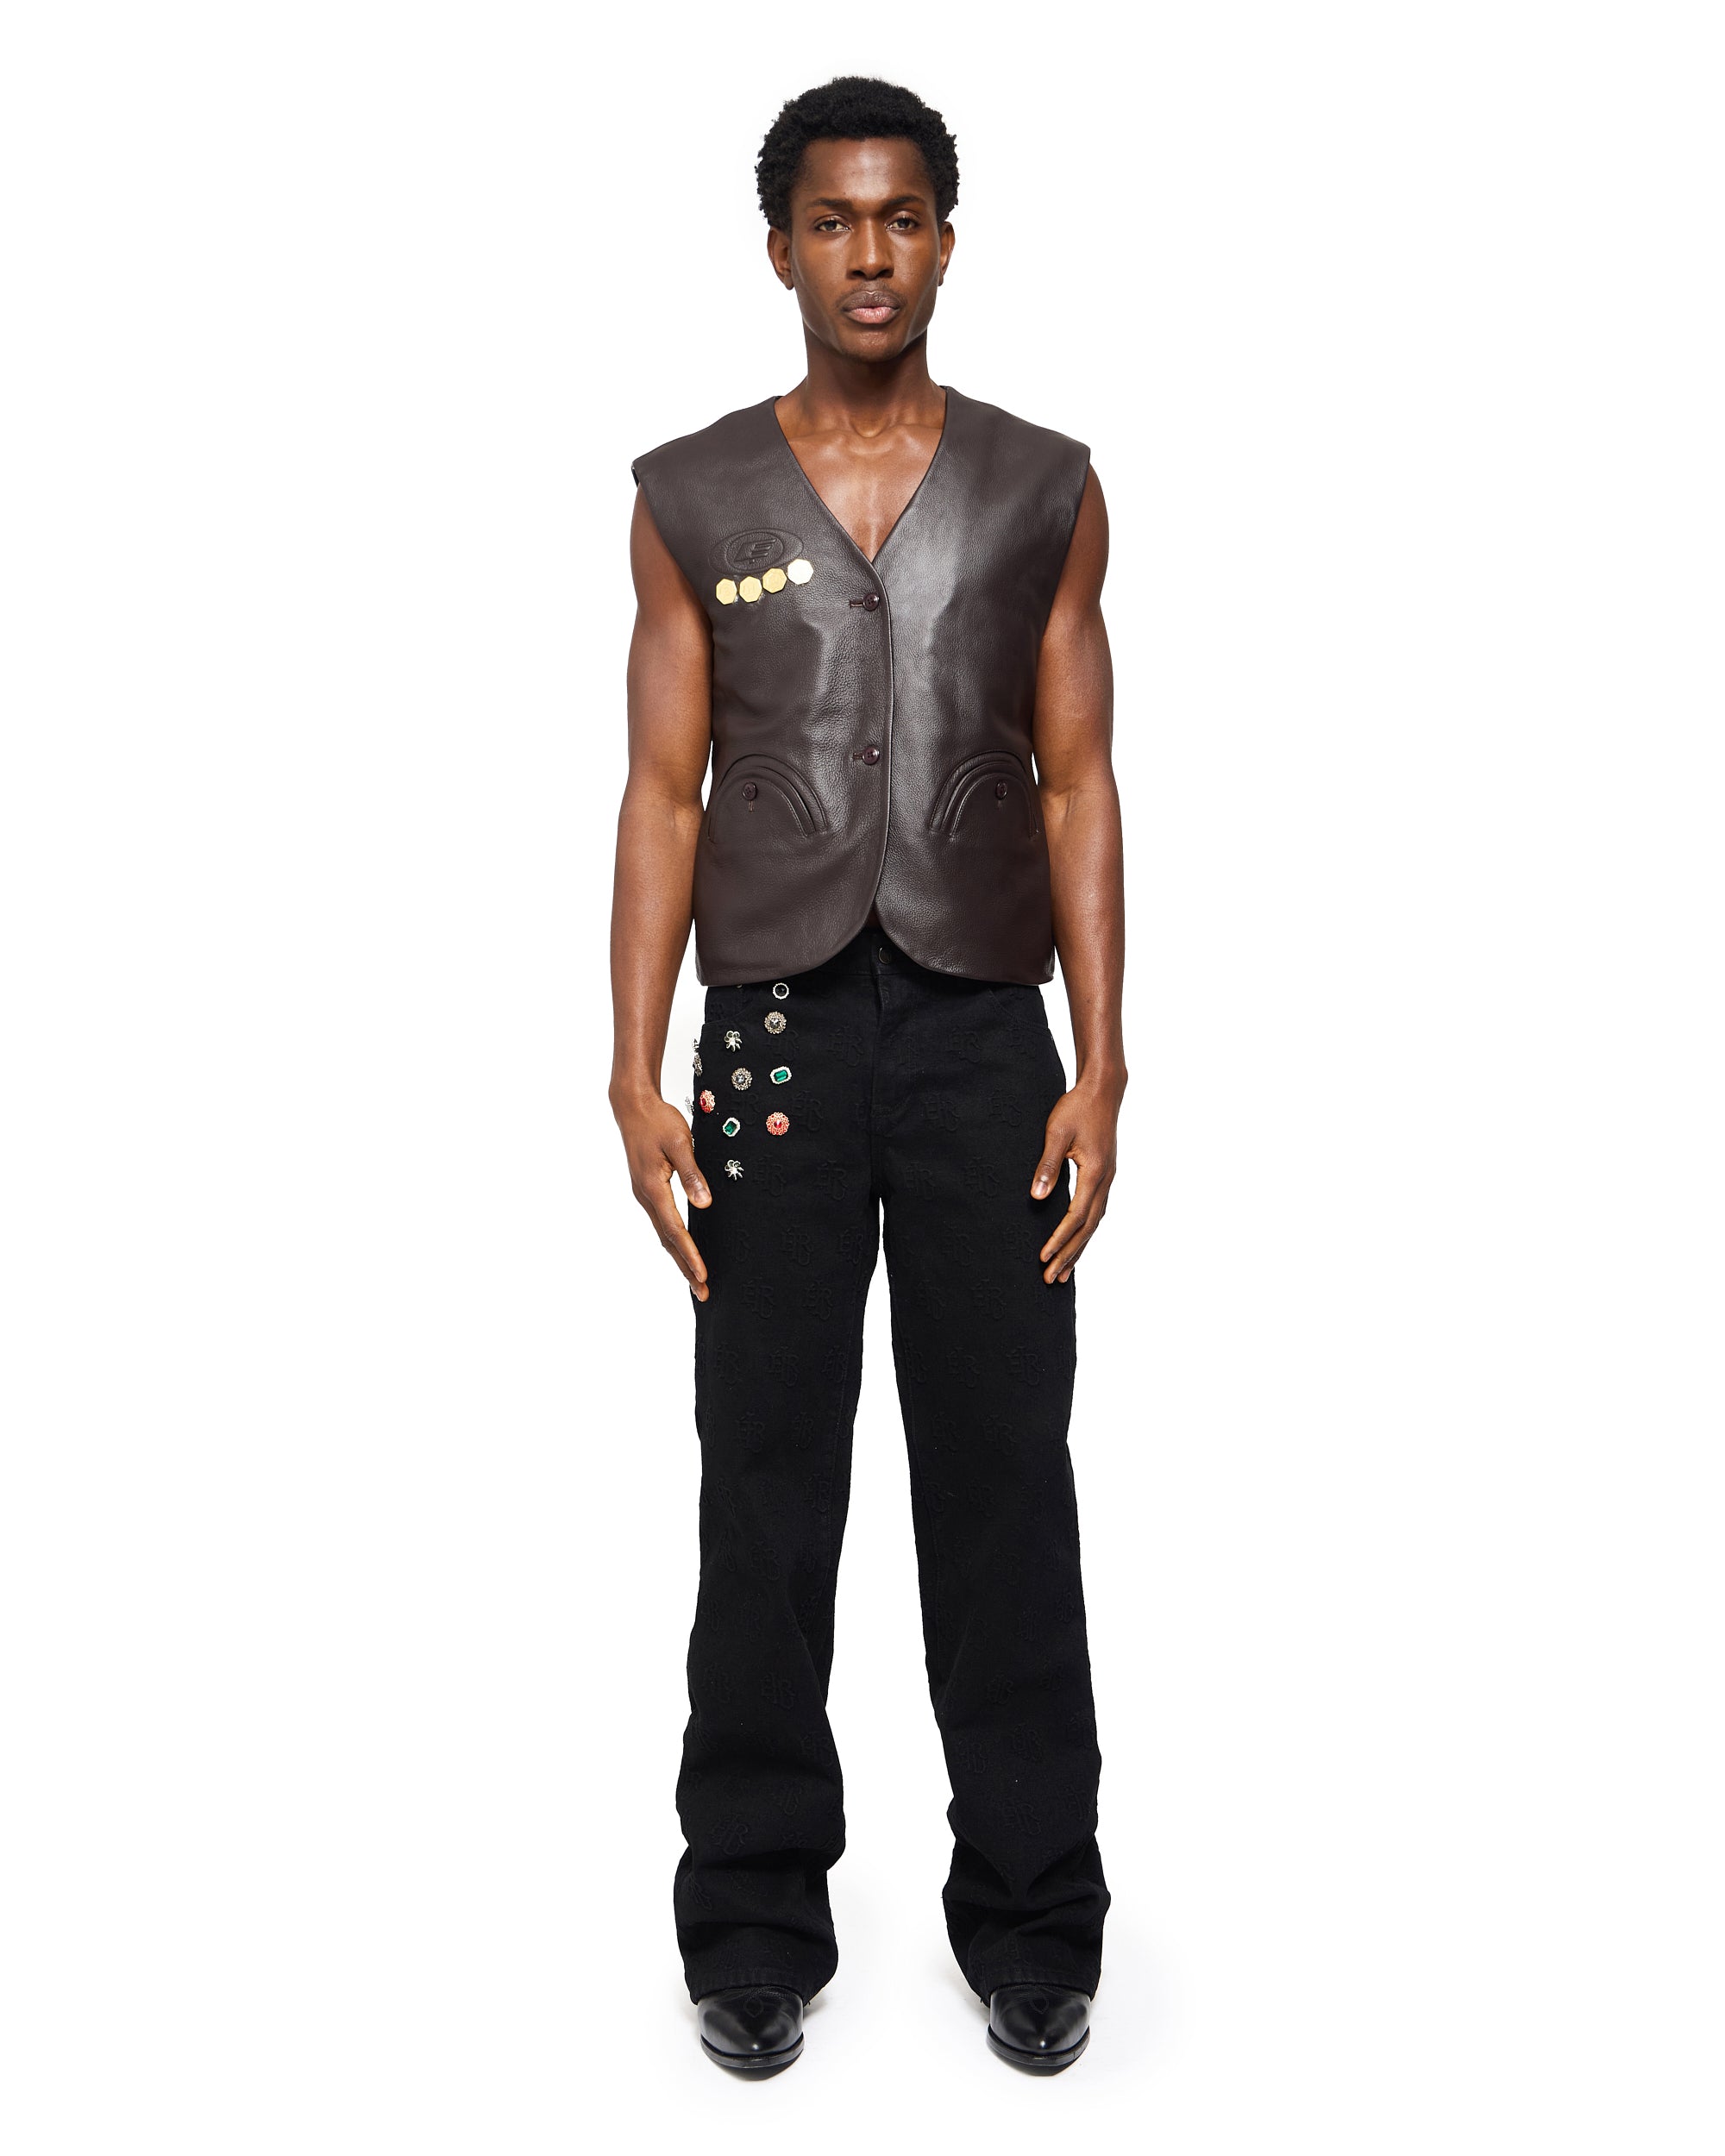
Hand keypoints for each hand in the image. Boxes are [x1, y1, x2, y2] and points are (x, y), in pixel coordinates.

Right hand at [612, 1085, 711, 1300]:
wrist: (633, 1106)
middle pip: (668, 1240)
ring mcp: (644, 1194)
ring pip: (663, 1233)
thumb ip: (692, 1174)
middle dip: (685, 1267)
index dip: (690, 1254)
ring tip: (695, 1279)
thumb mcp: (680, 1143)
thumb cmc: (658, 1121)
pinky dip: (673, 1241)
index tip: (703, 1275)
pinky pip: (662, 1222)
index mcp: (653, 1188)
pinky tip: (682, 1248)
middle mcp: (645, 1196)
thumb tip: (705, 1204)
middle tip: (702, 1292)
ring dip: (679, 1257)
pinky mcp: (647, 1189)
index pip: (675, 1230)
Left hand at [1031, 1077, 1122, 1283]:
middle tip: (1051, 1279)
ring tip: (1065, 1272)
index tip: (1044, 1257)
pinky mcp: (1105, 1176)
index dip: (1059, 1239)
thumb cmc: (1077, 1108)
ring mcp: (1108, 1180)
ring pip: (1095, 1223)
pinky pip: (1096, 1212)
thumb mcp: (1057, 1132)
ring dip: (1079, 1248)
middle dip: (1069, 1254)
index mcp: (1095, 1173)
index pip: (1075, 1216)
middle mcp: (1106, 1181)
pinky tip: (1077, 1241)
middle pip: (1088, 1228)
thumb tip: (1036, 1197)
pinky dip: (1086, 1232)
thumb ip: (1047, 1164)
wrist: (1103, 1091)